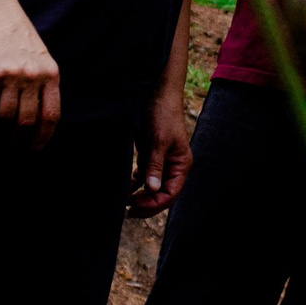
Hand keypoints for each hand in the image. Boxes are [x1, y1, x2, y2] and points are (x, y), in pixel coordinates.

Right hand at [0, 6, 61, 145]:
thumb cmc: (20, 38)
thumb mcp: (42, 59)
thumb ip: (44, 84)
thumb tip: (41, 119)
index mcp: (50, 74)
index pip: (50, 114)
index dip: (43, 136)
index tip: (35, 147)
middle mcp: (32, 76)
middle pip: (27, 120)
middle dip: (19, 138)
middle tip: (13, 143)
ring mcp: (11, 76)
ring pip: (5, 116)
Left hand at [130, 88, 191, 215]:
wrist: (156, 94)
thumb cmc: (162, 115)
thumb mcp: (158, 141)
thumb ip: (155, 166)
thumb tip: (152, 189)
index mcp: (181, 165)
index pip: (170, 193)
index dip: (154, 204)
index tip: (136, 206)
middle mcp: (173, 166)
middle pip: (161, 194)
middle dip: (146, 204)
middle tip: (128, 210)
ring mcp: (161, 162)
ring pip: (151, 187)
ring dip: (139, 196)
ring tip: (124, 204)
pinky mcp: (150, 156)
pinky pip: (143, 176)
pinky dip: (134, 184)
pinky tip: (124, 190)